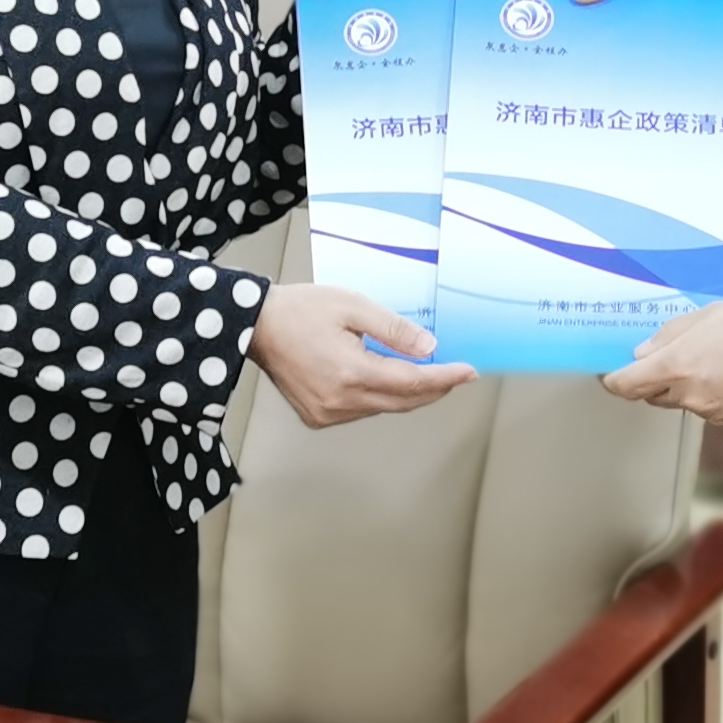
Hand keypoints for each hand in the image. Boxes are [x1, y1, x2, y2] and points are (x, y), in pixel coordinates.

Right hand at [251, 281, 477, 428]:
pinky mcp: (318, 417)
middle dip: (434, 389)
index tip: (467, 372)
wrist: (256, 326)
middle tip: (456, 375)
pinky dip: (380, 397)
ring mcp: (327, 413)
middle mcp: (340, 400)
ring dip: (407, 393)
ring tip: (424, 373)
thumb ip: (393, 329)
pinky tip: (385, 379)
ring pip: (384, 408)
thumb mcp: (353, 306)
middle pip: (403, 402)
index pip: (412, 382)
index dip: (444, 377)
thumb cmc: (299, 310)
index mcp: (350, 372)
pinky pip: (362, 411)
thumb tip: (428, 347)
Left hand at [600, 296, 722, 428]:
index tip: (612, 375)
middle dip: (657, 379)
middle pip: (656, 395)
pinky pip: (714, 408)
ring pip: (688, 401)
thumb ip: (670, 336)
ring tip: (720, 356)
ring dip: (692, 384)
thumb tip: (645, 353)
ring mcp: (715, 413)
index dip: (615, 380)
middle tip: (674, 355)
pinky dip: (717, 393)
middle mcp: (692, 396)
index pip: (628, 385)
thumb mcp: (708, 315)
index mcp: (678, 367)